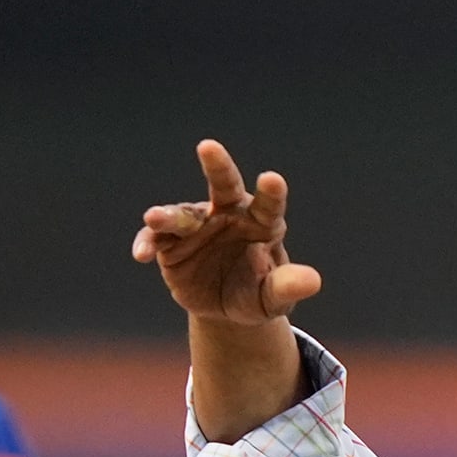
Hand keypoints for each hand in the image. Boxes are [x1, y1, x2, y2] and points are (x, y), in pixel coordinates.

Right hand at [131, 139, 321, 325]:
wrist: (225, 309)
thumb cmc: (256, 294)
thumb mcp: (274, 297)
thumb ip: (288, 286)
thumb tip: (313, 281)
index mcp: (262, 222)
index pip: (269, 205)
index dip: (271, 192)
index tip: (272, 179)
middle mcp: (228, 214)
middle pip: (224, 185)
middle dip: (217, 166)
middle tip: (208, 147)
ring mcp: (197, 226)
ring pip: (183, 214)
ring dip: (169, 214)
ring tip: (155, 218)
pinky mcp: (170, 243)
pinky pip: (157, 239)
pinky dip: (148, 242)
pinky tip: (142, 253)